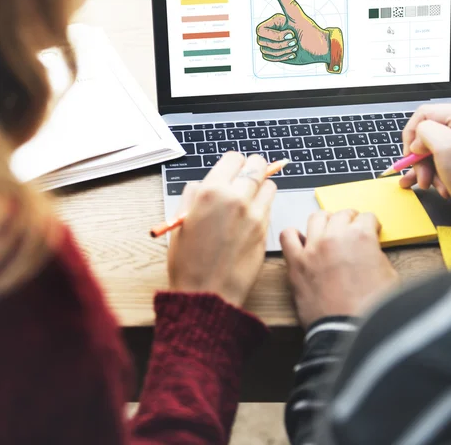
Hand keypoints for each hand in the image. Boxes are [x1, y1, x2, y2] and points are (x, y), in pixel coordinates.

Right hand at [168, 152, 276, 306]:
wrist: (207, 294)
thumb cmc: (188, 261)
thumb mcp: (180, 222)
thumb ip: (193, 196)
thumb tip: (203, 184)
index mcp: (211, 192)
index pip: (234, 158)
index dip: (233, 163)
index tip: (231, 170)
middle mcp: (236, 198)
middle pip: (257, 166)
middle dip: (252, 168)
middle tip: (246, 176)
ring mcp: (255, 214)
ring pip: (269, 184)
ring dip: (261, 186)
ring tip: (249, 197)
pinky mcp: (266, 229)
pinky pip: (270, 206)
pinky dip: (264, 205)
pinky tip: (251, 216)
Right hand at [255, 0, 343, 72]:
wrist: (320, 50)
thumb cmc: (312, 33)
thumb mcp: (297, 17)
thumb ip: (287, 0)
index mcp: (275, 21)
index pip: (260, 31)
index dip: (274, 36)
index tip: (291, 34)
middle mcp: (273, 31)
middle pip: (262, 42)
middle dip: (280, 45)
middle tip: (295, 42)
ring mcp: (274, 42)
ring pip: (265, 51)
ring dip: (282, 52)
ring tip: (295, 47)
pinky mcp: (276, 53)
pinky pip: (268, 58)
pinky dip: (281, 58)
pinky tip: (292, 53)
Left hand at [280, 210, 397, 327]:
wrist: (349, 332)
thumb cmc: (371, 310)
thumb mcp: (390, 276)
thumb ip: (377, 255)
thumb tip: (370, 251)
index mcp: (361, 237)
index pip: (367, 217)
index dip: (371, 225)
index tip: (370, 230)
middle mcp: (335, 237)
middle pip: (342, 214)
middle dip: (350, 220)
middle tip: (352, 229)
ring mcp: (313, 248)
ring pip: (316, 218)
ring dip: (325, 221)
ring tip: (329, 230)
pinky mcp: (296, 263)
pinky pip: (287, 236)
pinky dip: (294, 235)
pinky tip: (302, 242)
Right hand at [399, 104, 450, 203]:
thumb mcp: (445, 145)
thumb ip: (424, 132)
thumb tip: (417, 142)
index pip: (424, 114)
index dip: (412, 134)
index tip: (410, 154)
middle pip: (426, 135)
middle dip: (420, 158)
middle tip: (422, 176)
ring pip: (429, 151)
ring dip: (425, 169)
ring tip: (428, 185)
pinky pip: (438, 162)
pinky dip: (431, 174)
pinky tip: (429, 185)